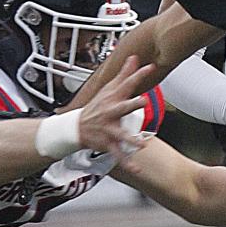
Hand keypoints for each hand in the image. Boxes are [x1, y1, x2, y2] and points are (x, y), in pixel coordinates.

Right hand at [78, 55, 155, 172]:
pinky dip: (128, 163)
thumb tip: (133, 57)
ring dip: (131, 139)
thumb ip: (124, 74)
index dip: (138, 75)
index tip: (149, 67)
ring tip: (142, 143)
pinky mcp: (108, 143)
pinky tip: (137, 169)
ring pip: (121, 135)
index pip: (127, 84)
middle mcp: (111, 112)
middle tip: (142, 101)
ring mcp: (109, 129)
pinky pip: (119, 154)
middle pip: (123, 107)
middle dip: (131, 104)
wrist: (75, 128)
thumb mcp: (108, 89)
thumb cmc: (96, 107)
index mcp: (113, 98)